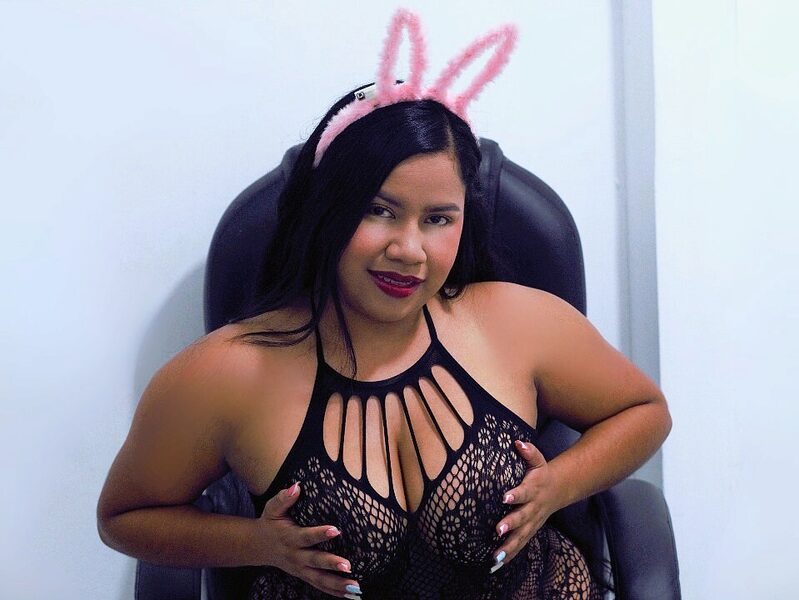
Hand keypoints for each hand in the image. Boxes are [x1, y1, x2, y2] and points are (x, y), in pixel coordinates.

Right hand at [254, 482, 362, 598]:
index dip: (320, 534)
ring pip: (319, 579)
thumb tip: (297, 486)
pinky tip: (350, 594)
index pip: (307, 536)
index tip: (336, 530)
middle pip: (315, 562)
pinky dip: (334, 592)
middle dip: (331, 564)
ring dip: (337, 584)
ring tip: (355, 587)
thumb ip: (284, 498)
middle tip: (348, 565)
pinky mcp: (304, 575)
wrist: (258, 545)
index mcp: (290, 538)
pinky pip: (320, 586)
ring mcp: (300, 569)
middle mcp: (296, 556)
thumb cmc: (270, 523)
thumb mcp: (272, 508)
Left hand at [490, 440, 560, 571]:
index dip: (516, 494)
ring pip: (522, 536)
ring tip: (495, 556)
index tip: (504, 496)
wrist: (558, 489)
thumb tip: (518, 442)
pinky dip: (510, 555)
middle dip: (511, 524)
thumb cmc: (541, 473)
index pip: (524, 491)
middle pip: (522, 517)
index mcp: (534, 489)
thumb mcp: (538, 460)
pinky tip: (496, 564)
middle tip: (498, 529)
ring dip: (509, 546)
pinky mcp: (530, 531)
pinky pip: (520, 545)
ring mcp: (533, 522)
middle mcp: (534, 508)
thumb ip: (529, 452)